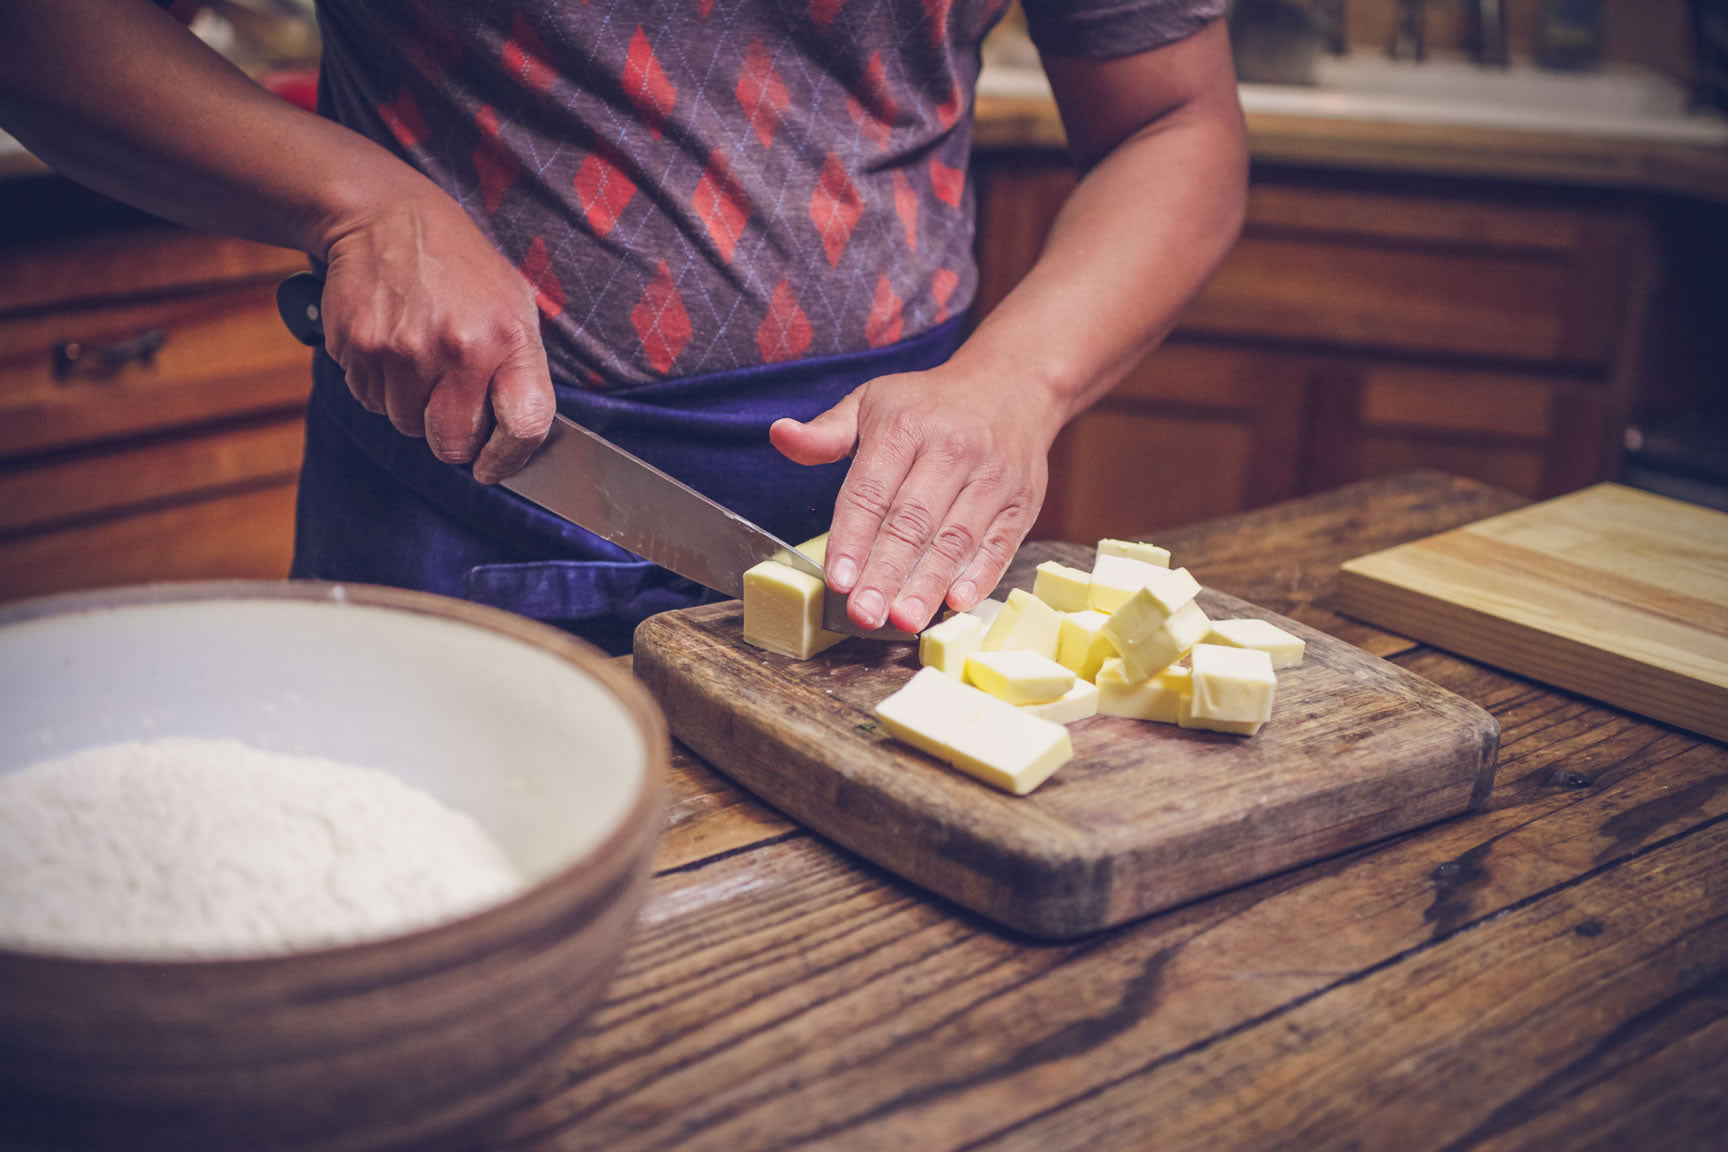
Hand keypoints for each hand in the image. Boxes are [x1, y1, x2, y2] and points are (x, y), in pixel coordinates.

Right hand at [318, 194, 555, 482]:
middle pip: (450, 444)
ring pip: (405, 424)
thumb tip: (519, 439)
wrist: (386, 215)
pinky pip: (370, 400)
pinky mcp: (356, 347)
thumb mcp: (514, 304)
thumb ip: (522, 371)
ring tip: (420, 357)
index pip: (524, 427)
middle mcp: (456, 348)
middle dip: (451, 436)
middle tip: (450, 401)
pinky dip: (380, 385)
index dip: (509, 459)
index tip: (493, 465)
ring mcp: (400, 349)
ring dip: (413, 406)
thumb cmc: (461, 267)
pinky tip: (392, 345)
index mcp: (507, 338)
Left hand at [770, 363, 1059, 632]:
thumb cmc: (930, 405)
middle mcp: (952, 449)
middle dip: (886, 572)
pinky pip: (999, 545)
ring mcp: (993, 477)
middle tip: (864, 614)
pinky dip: (979, 577)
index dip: (853, 537)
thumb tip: (780, 435)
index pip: (872, 490)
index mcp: (906, 426)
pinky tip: (955, 603)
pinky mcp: (1022, 502)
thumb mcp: (872, 402)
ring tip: (903, 620)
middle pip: (913, 522)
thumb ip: (826, 433)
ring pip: (956, 539)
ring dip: (928, 584)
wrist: (1011, 385)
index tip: (837, 580)